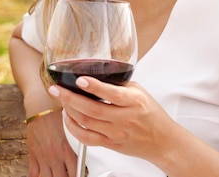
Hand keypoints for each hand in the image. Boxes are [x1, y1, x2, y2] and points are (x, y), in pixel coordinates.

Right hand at [26, 109, 76, 176]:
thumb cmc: (57, 113)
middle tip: (65, 175)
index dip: (78, 176)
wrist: (41, 104)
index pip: (75, 173)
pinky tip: (41, 175)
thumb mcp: (72, 130)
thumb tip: (82, 160)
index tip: (78, 175)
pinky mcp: (33, 154)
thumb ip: (75, 147)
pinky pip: (33, 174)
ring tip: (55, 175)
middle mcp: (55, 155)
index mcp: (67, 150)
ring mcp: (43, 156)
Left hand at [48, 77, 171, 161]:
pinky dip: (72, 128)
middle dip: (69, 98)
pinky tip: (68, 117)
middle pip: (92, 110)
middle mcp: (124, 118)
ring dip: (69, 110)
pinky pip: (86, 138)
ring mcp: (116, 133)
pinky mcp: (110, 144)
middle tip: (56, 89)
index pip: (112, 94)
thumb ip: (119, 84)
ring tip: (61, 98)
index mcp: (134, 101)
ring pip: (85, 123)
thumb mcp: (139, 92)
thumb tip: (95, 74)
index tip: (80, 79)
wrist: (162, 141)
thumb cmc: (151, 114)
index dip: (94, 87)